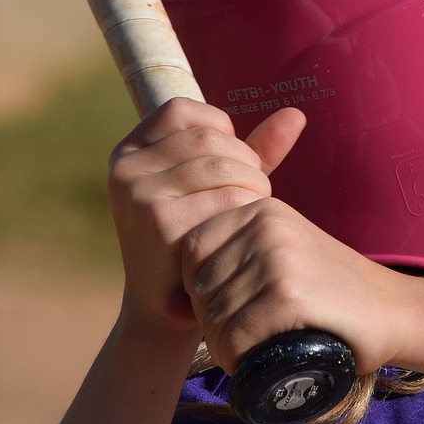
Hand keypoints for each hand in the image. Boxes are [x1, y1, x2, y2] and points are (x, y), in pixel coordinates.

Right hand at [106, 98, 305, 334]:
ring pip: (222, 164)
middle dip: (246, 164)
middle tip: (253, 197)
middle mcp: (126, 168)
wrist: (168, 312)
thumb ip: (255, 150)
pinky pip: (225, 196)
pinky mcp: (158, 221)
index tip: (231, 165)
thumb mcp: (221, 188)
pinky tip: (243, 234)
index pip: (182, 111)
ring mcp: (139, 193)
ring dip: (252, 188)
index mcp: (130, 152)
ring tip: (250, 215)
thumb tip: (296, 114)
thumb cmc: (199, 241)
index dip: (219, 131)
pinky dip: (247, 211)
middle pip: (208, 138)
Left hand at [177, 194, 412, 376]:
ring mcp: (277, 258)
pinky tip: (250, 365)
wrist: (397, 311)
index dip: (196, 289)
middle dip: (209, 321)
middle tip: (238, 342)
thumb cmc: (337, 293)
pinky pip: (235, 334)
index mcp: (261, 208)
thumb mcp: (288, 251)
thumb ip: (242, 256)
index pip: (191, 249)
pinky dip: (235, 358)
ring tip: (246, 355)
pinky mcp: (288, 295)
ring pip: (213, 313)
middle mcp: (266, 225)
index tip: (226, 313)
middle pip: (198, 283)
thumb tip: (174, 300)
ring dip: (221, 345)